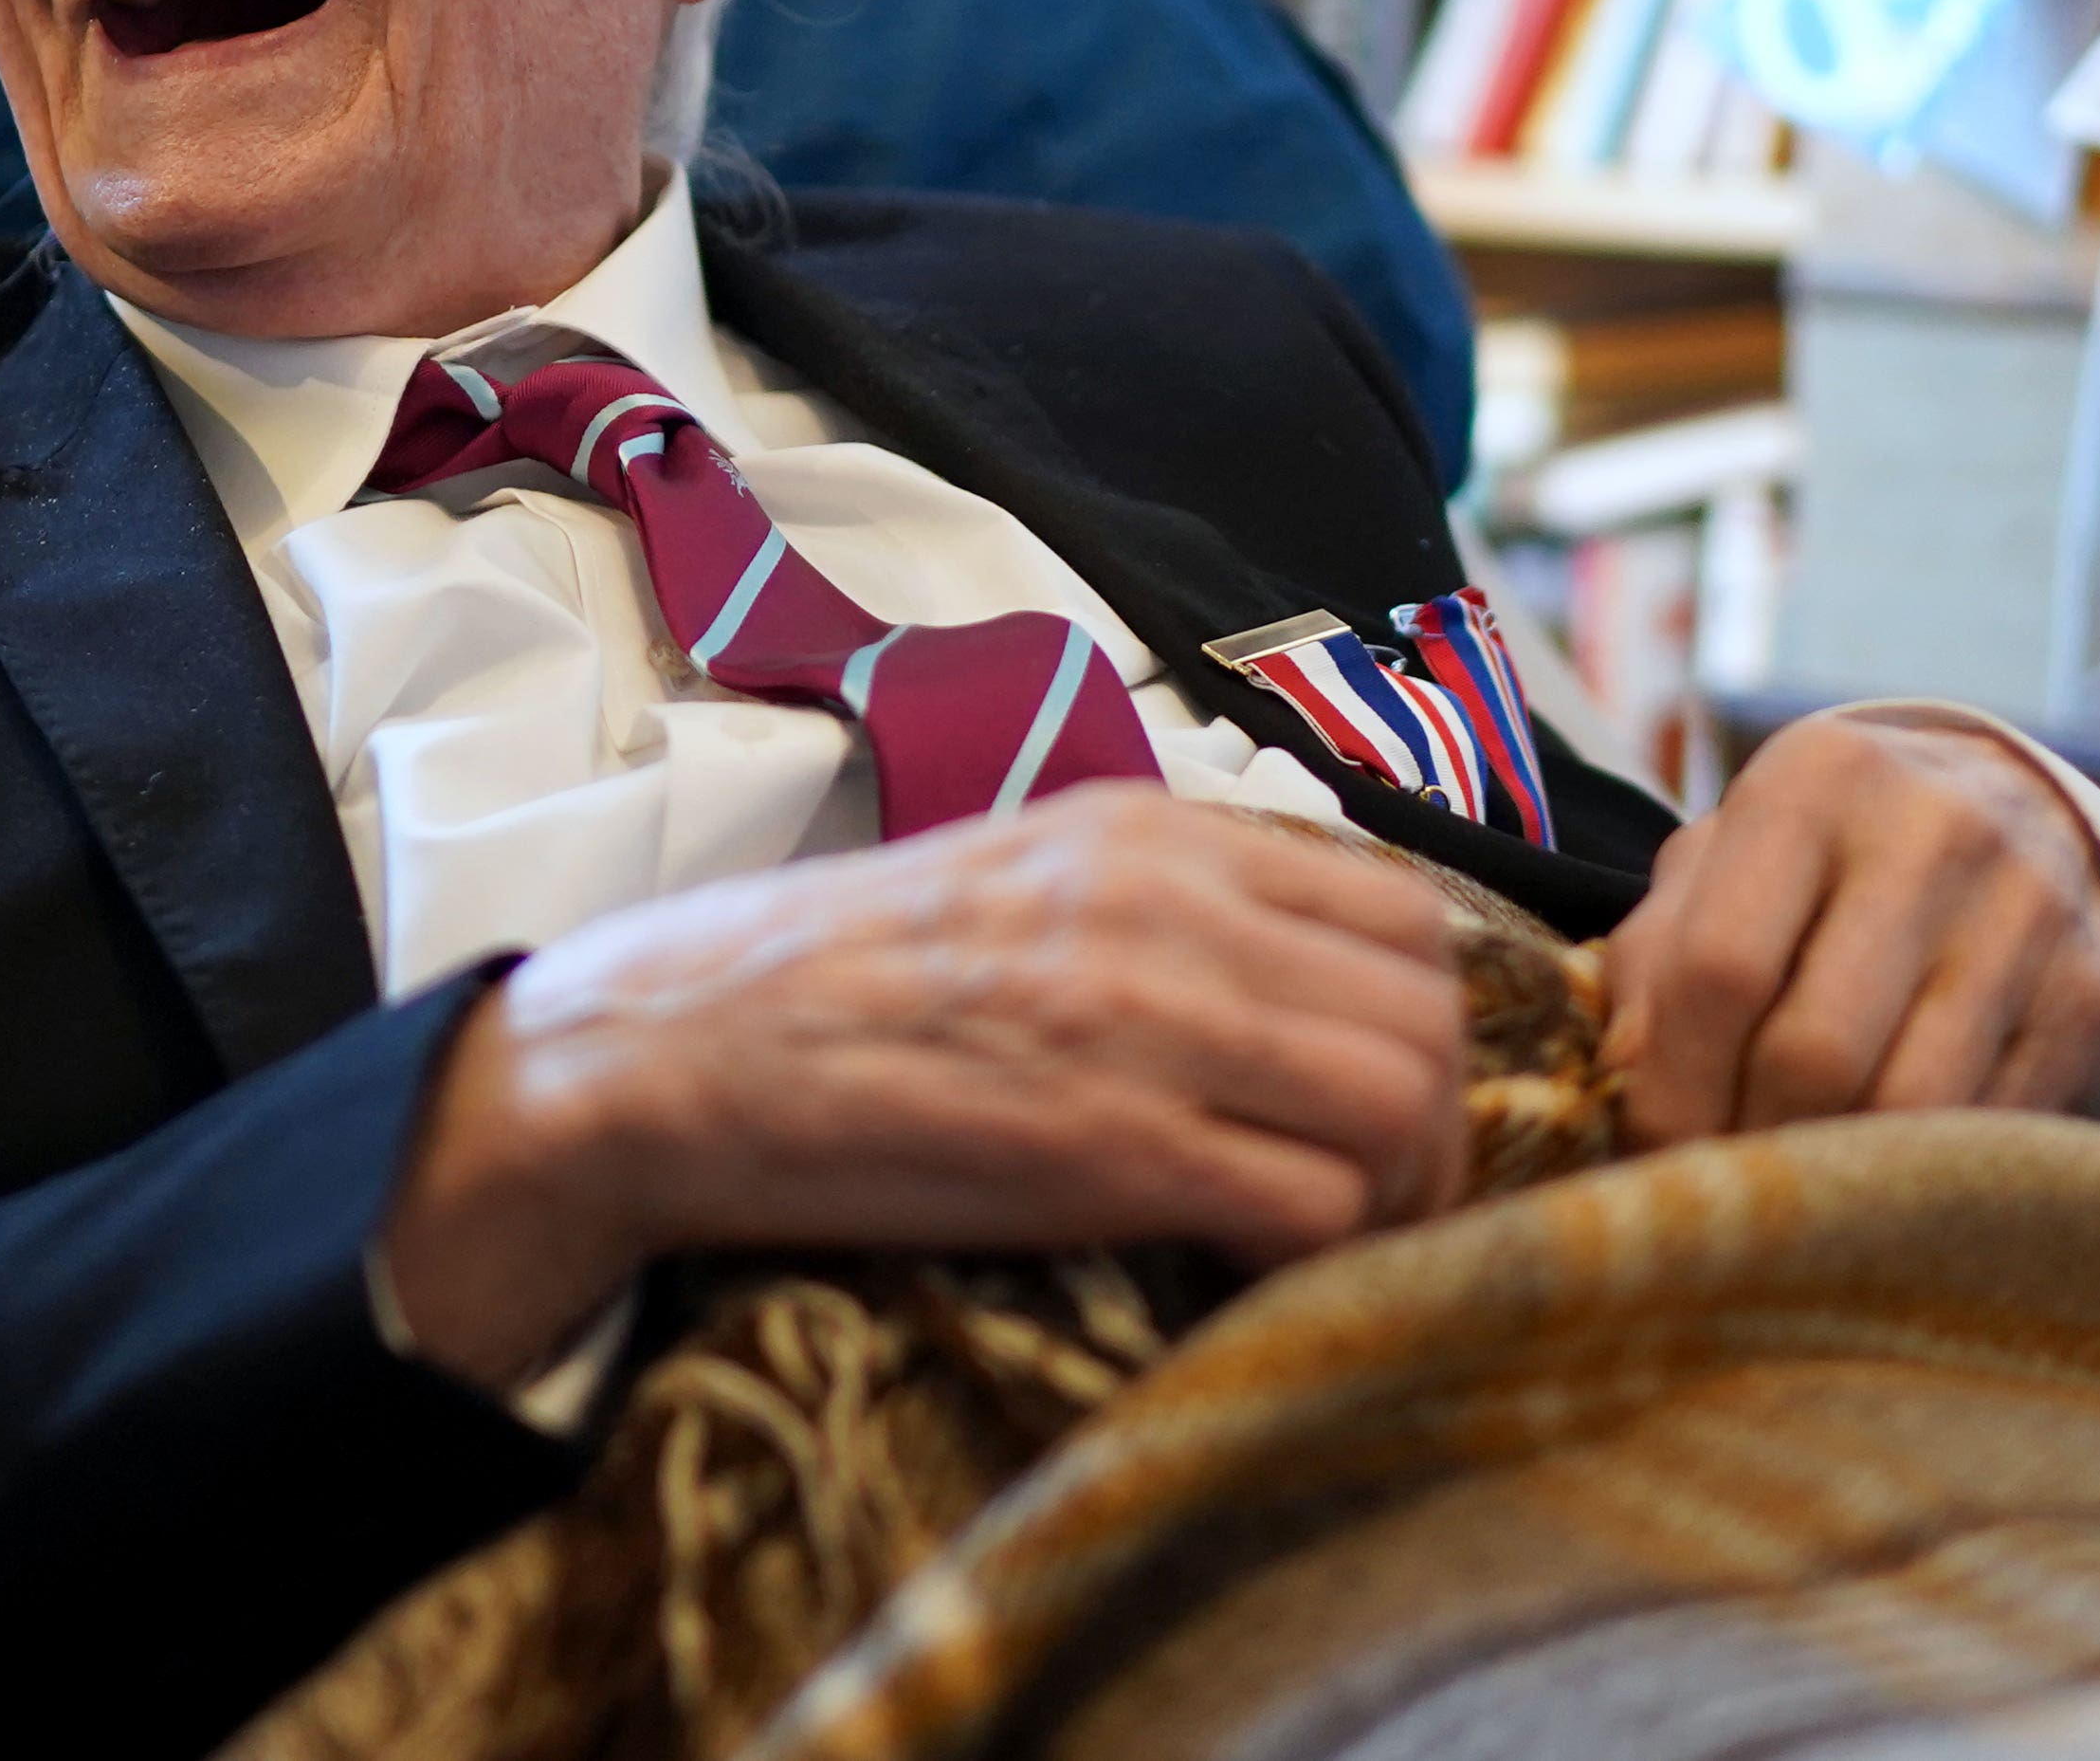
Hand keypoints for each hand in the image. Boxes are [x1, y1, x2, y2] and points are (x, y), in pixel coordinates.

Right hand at [375, 789, 1468, 1387]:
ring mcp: (1143, 1018)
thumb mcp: (1019, 878)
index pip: (1403, 910)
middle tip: (1373, 1200)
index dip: (1426, 1022)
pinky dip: (1313, 1255)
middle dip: (1435, 1124)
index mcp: (1149, 831)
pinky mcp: (1105, 1144)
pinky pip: (1311, 1205)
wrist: (664, 1052)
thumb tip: (1294, 992)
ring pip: (1401, 1104)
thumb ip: (1161, 906)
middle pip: (1428, 1011)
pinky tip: (1236, 1268)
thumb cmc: (834, 984)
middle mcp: (1167, 902)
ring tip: (1316, 1240)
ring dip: (1392, 1196)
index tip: (1381, 1104)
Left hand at [1600, 706, 2099, 1150]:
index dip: (1671, 1086)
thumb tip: (1625, 1072)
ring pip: (1910, 1107)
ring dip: (1833, 1173)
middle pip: (1817, 1054)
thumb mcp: (1727, 861)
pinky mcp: (2088, 991)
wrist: (2010, 808)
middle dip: (1747, 1141)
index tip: (1648, 1148)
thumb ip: (1656, 954)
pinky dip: (1918, 1169)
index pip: (1721, 967)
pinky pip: (1989, 1126)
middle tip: (1716, 1180)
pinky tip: (1877, 1166)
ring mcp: (2028, 911)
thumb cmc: (1825, 855)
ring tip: (1788, 1185)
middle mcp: (1935, 832)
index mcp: (1816, 781)